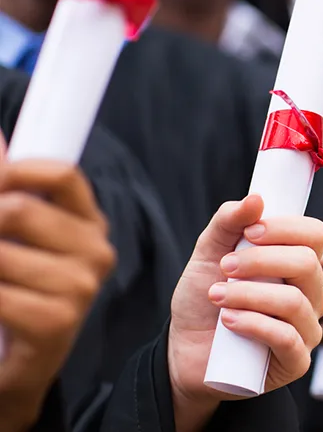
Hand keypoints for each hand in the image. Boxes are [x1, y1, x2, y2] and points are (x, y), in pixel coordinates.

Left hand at [0, 160, 114, 430]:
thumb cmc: (13, 295)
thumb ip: (7, 190)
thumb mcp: (12, 239)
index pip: (63, 173)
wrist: (13, 371)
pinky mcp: (57, 322)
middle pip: (20, 210)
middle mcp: (95, 252)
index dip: (15, 170)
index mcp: (89, 224)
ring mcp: (81, 288)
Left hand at [167, 195, 322, 431]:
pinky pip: (287, 338)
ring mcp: (307, 329)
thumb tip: (256, 198)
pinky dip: (253, 324)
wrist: (186, 353)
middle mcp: (311, 294)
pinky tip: (228, 321)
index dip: (286, 227)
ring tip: (216, 296)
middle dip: (261, 260)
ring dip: (249, 294)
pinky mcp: (296, 362)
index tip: (250, 230)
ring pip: (294, 302)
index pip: (314, 235)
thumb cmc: (205, 300)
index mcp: (298, 264)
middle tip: (225, 266)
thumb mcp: (208, 254)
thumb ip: (228, 222)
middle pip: (308, 263)